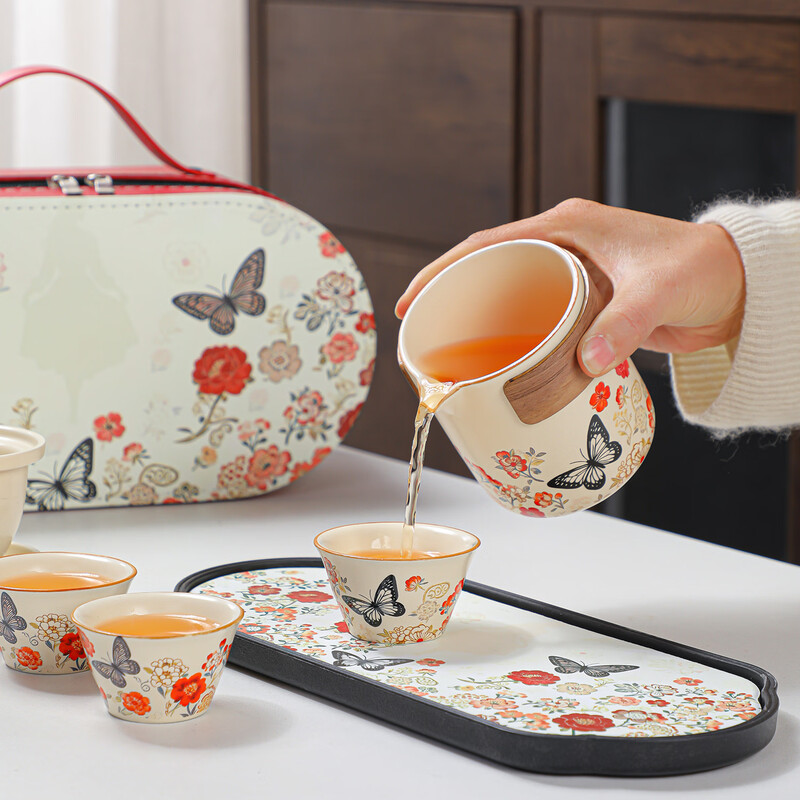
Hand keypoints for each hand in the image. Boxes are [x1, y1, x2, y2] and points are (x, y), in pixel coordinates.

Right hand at [395, 199, 745, 375]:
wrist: (734, 285)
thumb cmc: (701, 270)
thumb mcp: (660, 290)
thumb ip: (625, 323)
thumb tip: (585, 362)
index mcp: (567, 225)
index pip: (486, 245)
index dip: (443, 272)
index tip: (412, 302)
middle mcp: (562, 245)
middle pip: (488, 271)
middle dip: (452, 300)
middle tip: (425, 337)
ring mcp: (572, 273)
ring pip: (510, 297)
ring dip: (483, 323)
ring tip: (455, 357)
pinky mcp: (584, 301)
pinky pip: (536, 318)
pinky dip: (516, 339)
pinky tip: (506, 365)